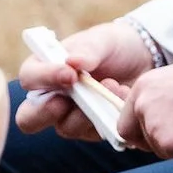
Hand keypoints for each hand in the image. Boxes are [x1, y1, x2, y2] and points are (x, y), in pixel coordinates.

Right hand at [14, 18, 158, 135]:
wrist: (143, 60)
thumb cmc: (112, 46)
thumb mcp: (102, 40)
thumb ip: (87, 49)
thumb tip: (71, 62)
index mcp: (45, 69)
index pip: (29, 78)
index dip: (44, 78)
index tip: (69, 74)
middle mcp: (51, 97)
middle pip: (29, 118)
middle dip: (45, 113)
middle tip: (65, 102)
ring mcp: (71, 117)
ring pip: (66, 127)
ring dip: (89, 110)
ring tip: (114, 86)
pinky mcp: (93, 129)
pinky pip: (96, 132)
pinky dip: (110, 117)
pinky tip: (124, 96)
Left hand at [114, 50, 172, 156]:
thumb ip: (159, 102)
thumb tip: (149, 127)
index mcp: (143, 88)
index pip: (127, 127)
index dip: (145, 134)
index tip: (167, 133)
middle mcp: (143, 106)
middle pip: (142, 143)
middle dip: (163, 143)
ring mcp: (156, 126)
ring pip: (162, 154)